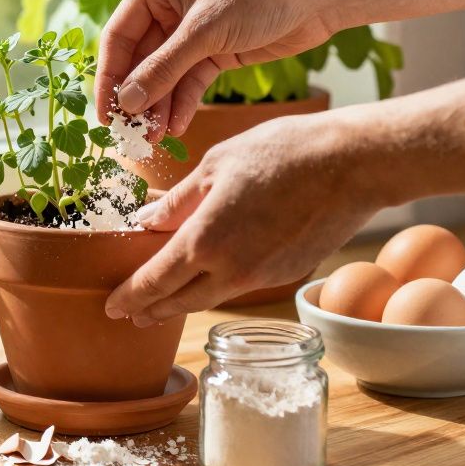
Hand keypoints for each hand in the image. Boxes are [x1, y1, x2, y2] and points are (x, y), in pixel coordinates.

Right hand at [96, 0, 338, 137]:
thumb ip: (163, 69)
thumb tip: (127, 103)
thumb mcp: (205, 32)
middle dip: (138, 97)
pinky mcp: (214, 50)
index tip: (105, 113)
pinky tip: (176, 127)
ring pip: (164, 75)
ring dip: (158, 106)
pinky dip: (182, 104)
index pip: (118, 36)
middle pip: (140, 60)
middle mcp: (167, 6)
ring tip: (154, 138)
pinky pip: (188, 82)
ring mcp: (190, 30)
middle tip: (131, 134)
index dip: (109, 77)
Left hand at [104, 111, 383, 324]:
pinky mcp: (287, 275)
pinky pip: (240, 287)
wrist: (353, 164)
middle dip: (151, 309)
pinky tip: (211, 277)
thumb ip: (178, 201)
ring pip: (211, 298)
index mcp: (205, 240)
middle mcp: (231, 270)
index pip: (155, 282)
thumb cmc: (282, 152)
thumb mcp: (216, 165)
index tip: (112, 305)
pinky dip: (218, 287)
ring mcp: (262, 277)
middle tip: (131, 313)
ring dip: (183, 303)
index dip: (130, 297)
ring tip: (164, 304)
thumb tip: (146, 220)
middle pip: (180, 302)